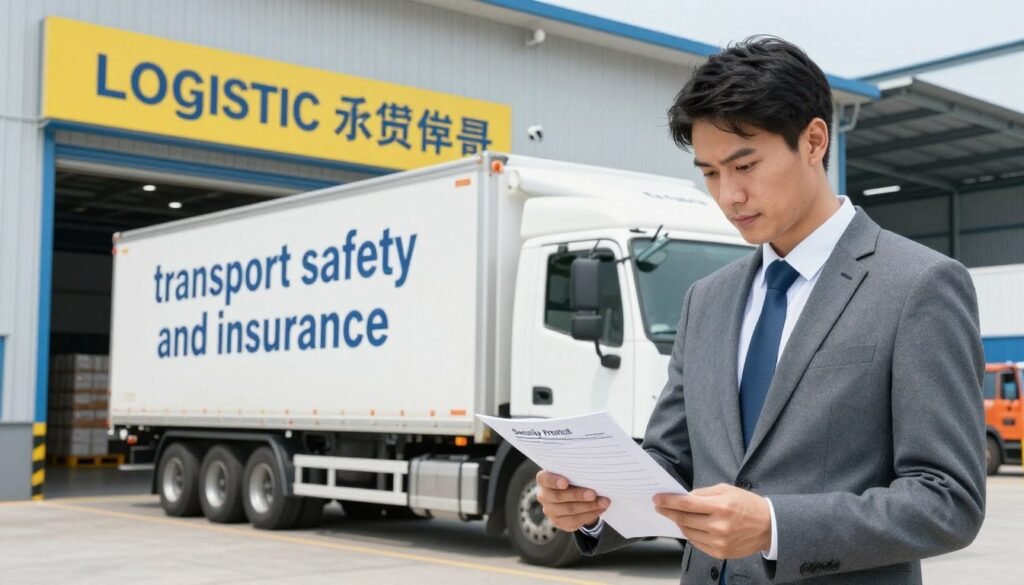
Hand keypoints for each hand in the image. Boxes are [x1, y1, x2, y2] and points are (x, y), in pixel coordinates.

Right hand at [535, 470, 610, 531]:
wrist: (571, 496)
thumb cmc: (572, 479)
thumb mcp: (572, 473)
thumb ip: (577, 472)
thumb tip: (594, 472)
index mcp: (544, 480)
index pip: (544, 479)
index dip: (554, 481)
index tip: (565, 482)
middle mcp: (544, 496)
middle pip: (559, 497)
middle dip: (578, 495)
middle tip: (593, 494)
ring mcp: (550, 511)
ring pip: (569, 510)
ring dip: (589, 507)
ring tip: (604, 502)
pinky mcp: (559, 522)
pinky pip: (575, 521)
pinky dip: (589, 515)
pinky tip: (599, 510)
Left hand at [653, 483, 771, 559]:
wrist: (769, 527)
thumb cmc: (747, 505)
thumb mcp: (727, 490)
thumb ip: (703, 493)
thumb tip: (683, 497)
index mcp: (721, 506)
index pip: (687, 504)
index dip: (668, 501)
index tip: (657, 498)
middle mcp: (719, 526)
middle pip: (684, 519)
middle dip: (668, 511)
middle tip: (660, 506)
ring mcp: (719, 541)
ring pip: (688, 532)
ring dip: (679, 522)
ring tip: (676, 514)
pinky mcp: (720, 552)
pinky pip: (696, 542)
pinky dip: (690, 533)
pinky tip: (690, 525)